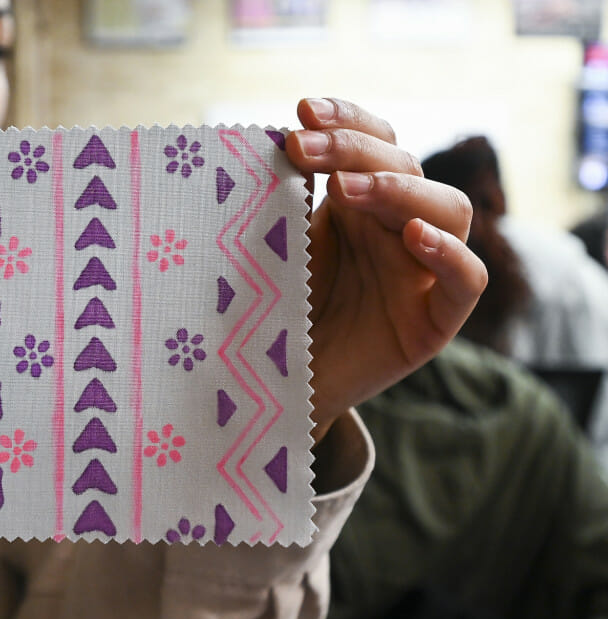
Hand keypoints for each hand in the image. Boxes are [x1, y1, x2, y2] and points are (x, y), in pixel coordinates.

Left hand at [286, 98, 485, 441]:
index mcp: (362, 204)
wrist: (273, 383)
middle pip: (408, 168)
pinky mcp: (434, 322)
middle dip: (356, 150)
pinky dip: (448, 253)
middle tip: (304, 149)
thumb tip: (281, 137)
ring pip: (449, 210)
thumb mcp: (279, 246)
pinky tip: (412, 235)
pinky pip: (468, 280)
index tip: (303, 112)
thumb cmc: (275, 310)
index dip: (349, 120)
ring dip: (397, 189)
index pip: (377, 142)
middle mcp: (399, 229)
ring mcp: (423, 273)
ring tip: (344, 190)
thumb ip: (287, 199)